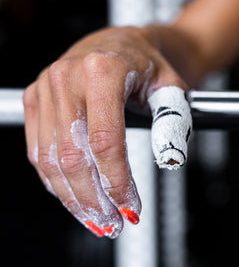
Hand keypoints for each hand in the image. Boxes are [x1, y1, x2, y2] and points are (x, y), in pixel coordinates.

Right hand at [23, 26, 186, 237]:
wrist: (126, 44)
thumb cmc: (149, 64)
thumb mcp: (172, 88)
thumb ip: (173, 121)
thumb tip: (171, 159)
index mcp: (103, 70)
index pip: (105, 141)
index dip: (117, 182)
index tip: (130, 206)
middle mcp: (68, 76)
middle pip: (72, 156)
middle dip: (93, 198)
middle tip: (113, 222)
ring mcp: (47, 87)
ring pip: (49, 158)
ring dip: (72, 196)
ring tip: (96, 218)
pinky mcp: (36, 97)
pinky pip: (38, 148)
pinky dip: (54, 179)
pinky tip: (74, 195)